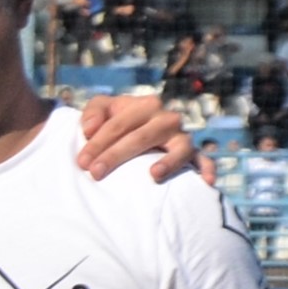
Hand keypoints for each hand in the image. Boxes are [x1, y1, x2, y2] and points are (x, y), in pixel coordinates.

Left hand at [72, 89, 204, 184]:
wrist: (137, 130)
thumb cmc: (118, 121)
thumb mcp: (104, 109)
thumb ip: (93, 112)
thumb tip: (89, 129)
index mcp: (145, 105)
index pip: (119, 124)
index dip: (98, 143)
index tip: (81, 163)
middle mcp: (167, 119)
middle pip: (142, 137)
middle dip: (117, 155)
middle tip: (95, 173)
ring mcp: (182, 137)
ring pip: (179, 147)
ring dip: (169, 161)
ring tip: (154, 175)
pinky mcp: (194, 154)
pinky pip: (203, 161)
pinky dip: (206, 170)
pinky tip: (204, 183)